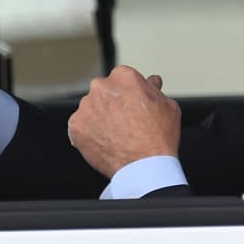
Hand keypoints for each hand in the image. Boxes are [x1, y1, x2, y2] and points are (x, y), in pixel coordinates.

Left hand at [66, 66, 180, 178]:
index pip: (121, 79)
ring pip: (90, 109)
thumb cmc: (159, 137)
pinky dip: (89, 133)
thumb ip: (154, 89)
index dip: (128, 94)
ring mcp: (86, 106)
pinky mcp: (76, 126)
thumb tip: (152, 81)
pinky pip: (80, 126)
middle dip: (111, 103)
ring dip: (99, 118)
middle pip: (103, 91)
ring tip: (115, 136)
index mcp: (124, 77)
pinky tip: (104, 143)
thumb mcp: (167, 106)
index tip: (132, 106)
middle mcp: (101, 87)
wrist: (145, 167)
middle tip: (124, 123)